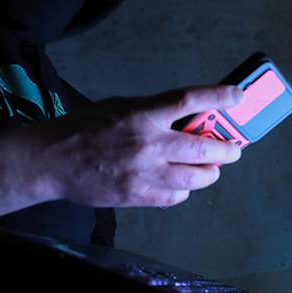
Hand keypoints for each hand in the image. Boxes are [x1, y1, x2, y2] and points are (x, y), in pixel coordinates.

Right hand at [25, 84, 243, 207]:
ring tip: (212, 169)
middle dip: (227, 149)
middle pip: (204, 147)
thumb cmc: (84, 129)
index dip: (219, 97)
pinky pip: (176, 195)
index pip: (189, 101)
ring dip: (211, 172)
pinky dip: (184, 189)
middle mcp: (148, 144)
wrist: (53, 161)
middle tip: (234, 149)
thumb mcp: (120, 106)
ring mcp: (144, 173)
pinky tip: (181, 183)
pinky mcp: (138, 196)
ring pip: (197, 177)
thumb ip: (153, 111)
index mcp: (142, 114)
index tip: (238, 96)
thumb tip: (188, 118)